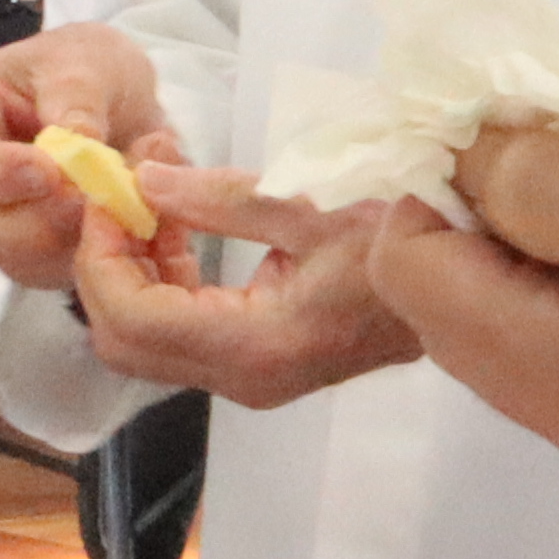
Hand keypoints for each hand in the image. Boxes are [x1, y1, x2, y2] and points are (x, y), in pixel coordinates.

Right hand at [0, 24, 181, 291]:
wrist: (116, 104)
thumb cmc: (82, 70)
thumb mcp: (86, 60)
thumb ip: (77, 95)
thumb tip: (77, 142)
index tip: (50, 173)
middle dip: (29, 225)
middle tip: (87, 202)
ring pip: (5, 259)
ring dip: (67, 243)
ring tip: (118, 204)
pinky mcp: (20, 253)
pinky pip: (46, 273)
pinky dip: (89, 256)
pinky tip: (121, 222)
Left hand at [71, 155, 425, 406]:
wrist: (457, 284)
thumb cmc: (395, 238)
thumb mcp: (310, 205)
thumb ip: (217, 198)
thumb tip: (142, 179)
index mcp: (253, 346)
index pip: (132, 317)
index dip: (101, 255)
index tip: (108, 194)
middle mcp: (241, 379)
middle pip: (124, 340)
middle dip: (105, 265)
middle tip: (119, 197)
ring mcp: (247, 378)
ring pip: (145, 338)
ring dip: (131, 269)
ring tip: (151, 197)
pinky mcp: (254, 363)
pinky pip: (179, 330)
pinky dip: (161, 280)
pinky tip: (177, 227)